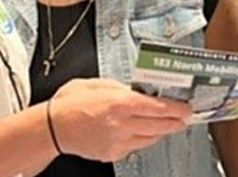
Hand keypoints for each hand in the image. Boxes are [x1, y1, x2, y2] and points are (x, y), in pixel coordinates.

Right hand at [49, 78, 190, 161]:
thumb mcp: (98, 83)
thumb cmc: (69, 103)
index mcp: (119, 103)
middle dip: (176, 121)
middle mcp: (121, 124)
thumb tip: (138, 91)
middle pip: (160, 126)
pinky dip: (141, 138)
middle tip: (184, 117)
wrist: (52, 127)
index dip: (177, 109)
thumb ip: (121, 87)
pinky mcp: (112, 153)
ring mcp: (118, 142)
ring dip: (160, 130)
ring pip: (151, 138)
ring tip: (164, 123)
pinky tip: (139, 130)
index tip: (186, 108)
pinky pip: (135, 146)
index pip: (158, 108)